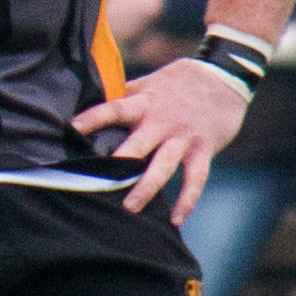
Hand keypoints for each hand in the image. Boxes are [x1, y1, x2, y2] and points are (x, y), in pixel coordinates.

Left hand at [75, 57, 253, 222]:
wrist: (224, 75)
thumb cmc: (177, 82)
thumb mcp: (148, 84)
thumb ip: (123, 97)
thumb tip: (87, 104)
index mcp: (144, 103)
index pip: (114, 109)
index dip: (93, 118)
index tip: (71, 128)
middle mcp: (162, 121)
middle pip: (138, 144)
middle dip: (119, 163)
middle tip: (97, 183)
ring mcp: (184, 137)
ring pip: (164, 165)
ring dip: (147, 187)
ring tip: (130, 208)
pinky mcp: (204, 149)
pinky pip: (196, 179)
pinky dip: (187, 200)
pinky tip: (175, 220)